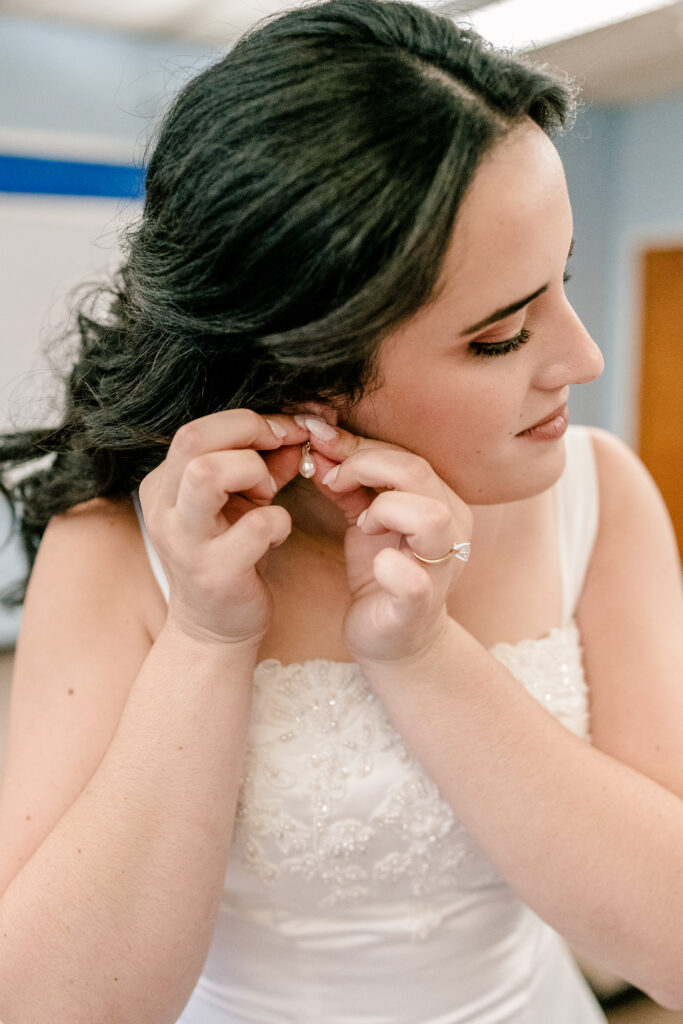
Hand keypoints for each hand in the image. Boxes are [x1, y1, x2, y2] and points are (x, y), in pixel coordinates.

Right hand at [138, 410, 307, 650]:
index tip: (287, 431)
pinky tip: (277, 534)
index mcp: (164, 484)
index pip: (196, 429)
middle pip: (193, 440)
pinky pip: (256, 526)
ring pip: (208, 473)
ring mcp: (185, 542)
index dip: (249, 422)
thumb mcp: (243, 500)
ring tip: (267, 496)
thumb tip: (301, 427)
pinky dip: (279, 520)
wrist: (215, 627)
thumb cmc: (230, 554)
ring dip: (254, 472)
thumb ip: (266, 462)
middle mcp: (164, 509)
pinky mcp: (215, 573)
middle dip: (249, 434)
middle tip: (280, 454)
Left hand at [304, 422, 472, 664]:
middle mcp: (452, 529)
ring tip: (362, 525)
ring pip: (428, 516)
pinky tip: (375, 564)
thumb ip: (349, 481)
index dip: (358, 445)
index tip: (318, 444)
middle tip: (330, 481)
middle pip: (417, 473)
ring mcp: (441, 568)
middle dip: (364, 466)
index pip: (406, 455)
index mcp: (441, 501)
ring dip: (385, 510)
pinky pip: (413, 581)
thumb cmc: (383, 572)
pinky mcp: (420, 606)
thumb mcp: (364, 517)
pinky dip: (391, 568)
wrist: (392, 637)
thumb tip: (318, 442)